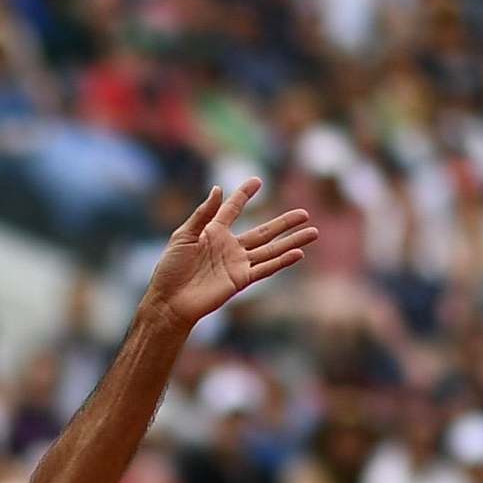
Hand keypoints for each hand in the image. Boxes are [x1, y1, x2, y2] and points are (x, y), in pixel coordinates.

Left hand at [144, 179, 317, 327]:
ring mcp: (237, 264)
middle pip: (263, 231)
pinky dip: (282, 261)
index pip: (232, 209)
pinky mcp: (240, 280)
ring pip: (271, 249)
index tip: (258, 181)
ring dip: (292, 241)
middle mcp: (229, 247)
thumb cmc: (170, 269)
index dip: (244, 195)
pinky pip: (265, 268)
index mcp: (212, 232)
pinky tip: (298, 252)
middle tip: (304, 213)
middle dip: (284, 222)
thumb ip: (203, 214)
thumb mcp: (183, 236)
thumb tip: (218, 189)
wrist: (169, 301)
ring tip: (313, 231)